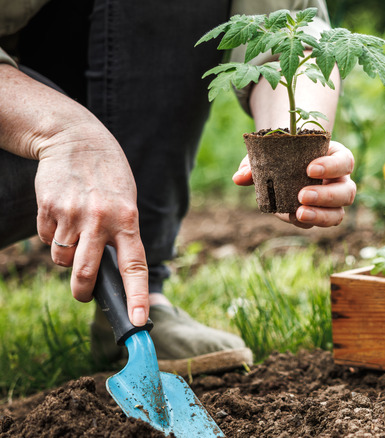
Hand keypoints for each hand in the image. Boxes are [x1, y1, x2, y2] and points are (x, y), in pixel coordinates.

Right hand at [34, 126, 149, 325]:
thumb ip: (121, 235)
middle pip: (86, 273)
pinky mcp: (48, 209)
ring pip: (62, 259)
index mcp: (128, 219)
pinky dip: (52, 236)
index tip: (138, 321)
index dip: (137, 296)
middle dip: (83, 292)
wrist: (76, 140)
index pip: (135, 266)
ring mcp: (72, 215)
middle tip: (84, 295)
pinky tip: (61, 214)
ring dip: (65, 257)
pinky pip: (46, 240)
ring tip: (75, 233)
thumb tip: (110, 273)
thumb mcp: (127, 202)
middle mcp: (100, 219)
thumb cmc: (109, 177)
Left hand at [232, 140, 355, 227]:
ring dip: (320, 215)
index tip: (310, 169)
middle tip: (302, 195)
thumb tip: (239, 177)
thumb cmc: (284, 153)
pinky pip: (320, 223)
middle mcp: (340, 181)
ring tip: (298, 213)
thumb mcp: (270, 151)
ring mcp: (333, 201)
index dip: (332, 167)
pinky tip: (289, 216)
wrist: (285, 162)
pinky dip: (306, 222)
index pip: (345, 161)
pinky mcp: (322, 215)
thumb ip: (255, 162)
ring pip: (338, 213)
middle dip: (326, 196)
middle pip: (346, 192)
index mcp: (336, 158)